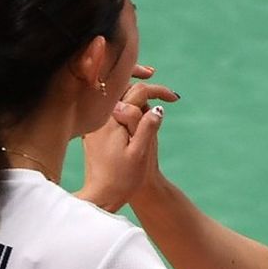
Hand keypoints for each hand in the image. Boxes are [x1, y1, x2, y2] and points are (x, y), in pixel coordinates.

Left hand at [77, 65, 178, 210]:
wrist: (102, 196)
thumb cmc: (123, 178)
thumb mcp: (140, 153)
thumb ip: (148, 128)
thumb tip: (158, 107)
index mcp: (109, 119)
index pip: (135, 92)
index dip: (157, 90)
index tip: (174, 98)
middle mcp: (98, 116)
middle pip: (117, 85)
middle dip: (136, 76)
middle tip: (152, 73)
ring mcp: (94, 122)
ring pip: (111, 94)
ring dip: (128, 86)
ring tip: (146, 80)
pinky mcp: (93, 128)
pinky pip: (106, 104)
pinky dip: (119, 97)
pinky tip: (130, 99)